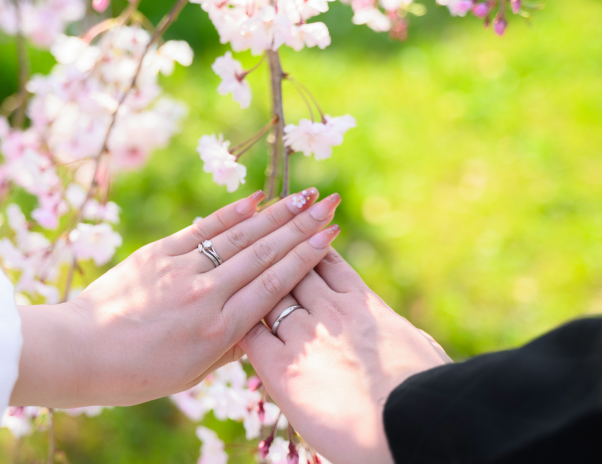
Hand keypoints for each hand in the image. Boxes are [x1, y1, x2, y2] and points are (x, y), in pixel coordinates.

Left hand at [10, 188, 342, 407]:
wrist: (79, 352)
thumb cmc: (136, 373)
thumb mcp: (192, 373)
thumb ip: (230, 347)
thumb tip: (259, 326)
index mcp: (220, 330)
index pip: (275, 284)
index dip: (306, 256)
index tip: (330, 234)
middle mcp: (208, 295)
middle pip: (265, 253)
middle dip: (302, 225)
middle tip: (331, 202)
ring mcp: (183, 270)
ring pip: (240, 236)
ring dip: (276, 212)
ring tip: (304, 195)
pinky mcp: (158, 254)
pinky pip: (202, 230)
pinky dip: (231, 213)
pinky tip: (255, 198)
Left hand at [240, 250, 450, 463]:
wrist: (414, 422)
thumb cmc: (430, 392)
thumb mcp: (420, 349)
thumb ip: (401, 335)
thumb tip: (408, 338)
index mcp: (363, 304)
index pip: (327, 263)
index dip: (309, 246)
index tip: (296, 235)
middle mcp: (330, 311)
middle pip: (291, 267)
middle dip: (275, 253)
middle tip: (256, 240)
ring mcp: (305, 335)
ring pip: (268, 294)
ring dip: (251, 282)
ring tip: (233, 268)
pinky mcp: (283, 368)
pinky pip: (251, 335)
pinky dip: (239, 323)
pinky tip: (226, 313)